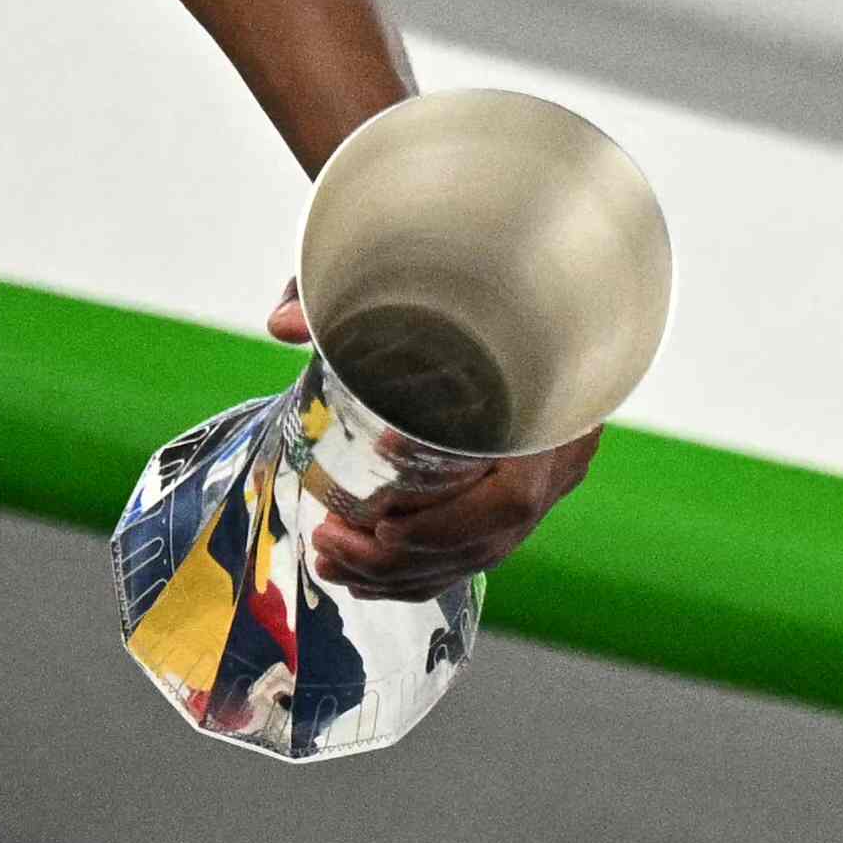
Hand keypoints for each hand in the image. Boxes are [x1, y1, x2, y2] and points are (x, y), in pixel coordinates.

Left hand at [273, 285, 597, 590]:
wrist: (517, 267)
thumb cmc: (471, 271)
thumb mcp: (411, 276)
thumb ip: (343, 295)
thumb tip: (281, 324)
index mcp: (553, 402)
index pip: (515, 493)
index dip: (447, 519)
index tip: (382, 516)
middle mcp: (560, 449)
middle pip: (490, 536)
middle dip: (406, 555)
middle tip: (332, 544)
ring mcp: (549, 474)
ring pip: (482, 551)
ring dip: (405, 571)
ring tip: (334, 564)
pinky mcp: (526, 486)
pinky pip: (482, 547)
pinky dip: (425, 568)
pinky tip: (369, 575)